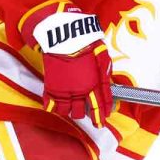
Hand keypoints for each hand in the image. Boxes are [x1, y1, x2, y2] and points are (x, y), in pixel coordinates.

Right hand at [24, 10, 112, 127]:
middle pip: (81, 113)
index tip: (100, 123)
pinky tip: (55, 106)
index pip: (98, 106)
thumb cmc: (85, 43)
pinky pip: (50, 105)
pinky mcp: (50, 86)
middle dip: (84, 113)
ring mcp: (63, 90)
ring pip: (66, 112)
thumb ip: (105, 75)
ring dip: (69, 111)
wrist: (63, 36)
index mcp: (93, 84)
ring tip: (71, 106)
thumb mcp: (102, 57)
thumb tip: (109, 88)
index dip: (99, 116)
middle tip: (85, 110)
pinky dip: (53, 107)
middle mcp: (78, 90)